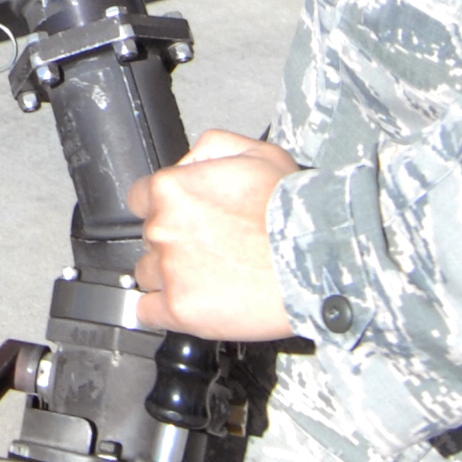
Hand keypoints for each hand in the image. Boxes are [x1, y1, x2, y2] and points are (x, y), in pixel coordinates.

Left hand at [128, 130, 298, 340]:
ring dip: (171, 277)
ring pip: (148, 275)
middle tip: (212, 249)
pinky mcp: (180, 309)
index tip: (183, 220)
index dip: (164, 209)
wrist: (320, 258)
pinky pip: (147, 312)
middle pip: (149, 238)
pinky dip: (165, 310)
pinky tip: (192, 303)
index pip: (141, 199)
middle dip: (175, 243)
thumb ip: (211, 149)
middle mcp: (163, 228)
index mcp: (172, 189)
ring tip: (211, 277)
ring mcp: (170, 271)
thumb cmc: (293, 208)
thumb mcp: (256, 152)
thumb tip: (187, 162)